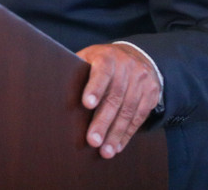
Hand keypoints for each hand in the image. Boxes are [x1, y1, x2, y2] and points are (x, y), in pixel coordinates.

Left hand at [75, 42, 161, 158]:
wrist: (137, 56)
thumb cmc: (103, 61)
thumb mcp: (89, 58)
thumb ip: (78, 71)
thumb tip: (56, 91)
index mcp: (107, 57)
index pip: (102, 72)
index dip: (94, 88)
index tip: (87, 104)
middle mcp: (127, 67)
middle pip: (115, 97)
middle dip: (103, 121)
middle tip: (92, 140)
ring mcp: (141, 80)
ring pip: (129, 110)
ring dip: (116, 133)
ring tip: (106, 151)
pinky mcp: (151, 93)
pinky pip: (140, 116)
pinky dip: (127, 133)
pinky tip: (118, 145)